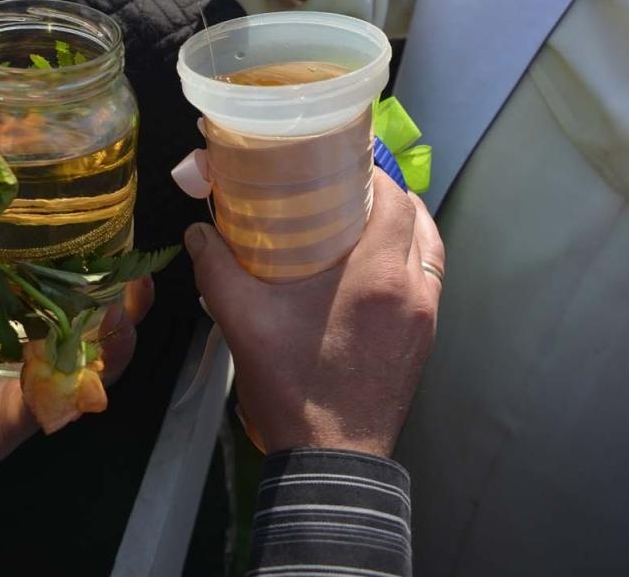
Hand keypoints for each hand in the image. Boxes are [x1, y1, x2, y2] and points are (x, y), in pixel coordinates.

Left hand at [0, 246, 153, 523]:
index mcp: (29, 315)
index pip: (77, 286)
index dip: (106, 266)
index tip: (123, 240)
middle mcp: (46, 346)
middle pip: (107, 321)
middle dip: (132, 300)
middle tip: (139, 278)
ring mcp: (44, 381)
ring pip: (102, 362)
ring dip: (119, 339)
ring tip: (121, 314)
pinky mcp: (31, 414)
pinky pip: (68, 399)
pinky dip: (84, 383)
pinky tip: (91, 365)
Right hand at [185, 168, 443, 456]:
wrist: (332, 461)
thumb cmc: (292, 386)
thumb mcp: (244, 321)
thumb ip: (217, 268)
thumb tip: (198, 231)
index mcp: (377, 274)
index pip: (395, 200)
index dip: (375, 175)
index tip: (344, 166)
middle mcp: (411, 288)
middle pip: (415, 219)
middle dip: (386, 197)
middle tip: (346, 190)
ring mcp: (425, 317)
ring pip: (429, 249)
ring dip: (406, 227)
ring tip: (367, 221)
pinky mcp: (425, 340)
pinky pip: (430, 281)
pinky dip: (412, 260)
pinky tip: (379, 266)